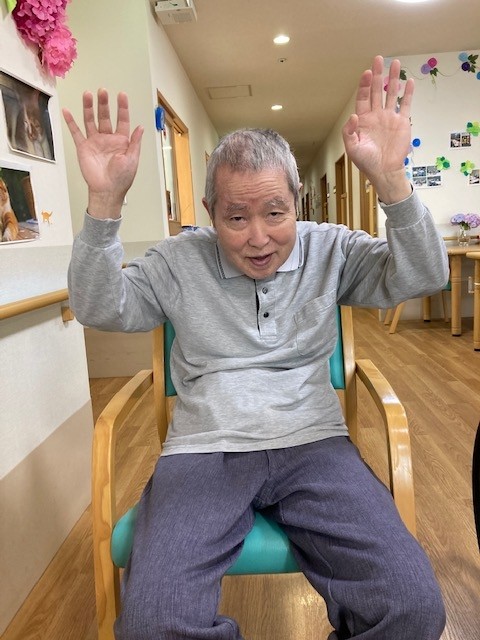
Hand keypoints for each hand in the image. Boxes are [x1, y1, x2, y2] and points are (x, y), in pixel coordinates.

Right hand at [63, 90, 142, 218]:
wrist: (107, 190)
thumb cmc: (122, 177)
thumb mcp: (132, 159)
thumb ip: (135, 142)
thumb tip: (140, 127)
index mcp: (121, 141)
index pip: (122, 120)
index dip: (122, 108)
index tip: (121, 95)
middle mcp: (108, 138)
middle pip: (105, 117)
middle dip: (104, 104)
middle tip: (102, 91)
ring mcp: (95, 141)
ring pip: (91, 120)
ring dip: (89, 108)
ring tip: (88, 94)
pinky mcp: (83, 147)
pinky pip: (76, 132)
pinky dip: (71, 122)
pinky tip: (67, 111)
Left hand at [342, 56, 413, 203]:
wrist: (384, 171)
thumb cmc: (366, 161)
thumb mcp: (352, 147)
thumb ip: (349, 131)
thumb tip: (353, 115)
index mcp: (363, 120)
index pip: (362, 98)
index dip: (363, 85)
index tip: (366, 73)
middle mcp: (376, 115)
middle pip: (376, 90)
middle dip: (377, 75)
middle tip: (378, 59)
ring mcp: (389, 117)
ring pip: (391, 93)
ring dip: (393, 79)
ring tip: (395, 63)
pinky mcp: (402, 122)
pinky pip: (405, 104)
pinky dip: (408, 93)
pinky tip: (409, 81)